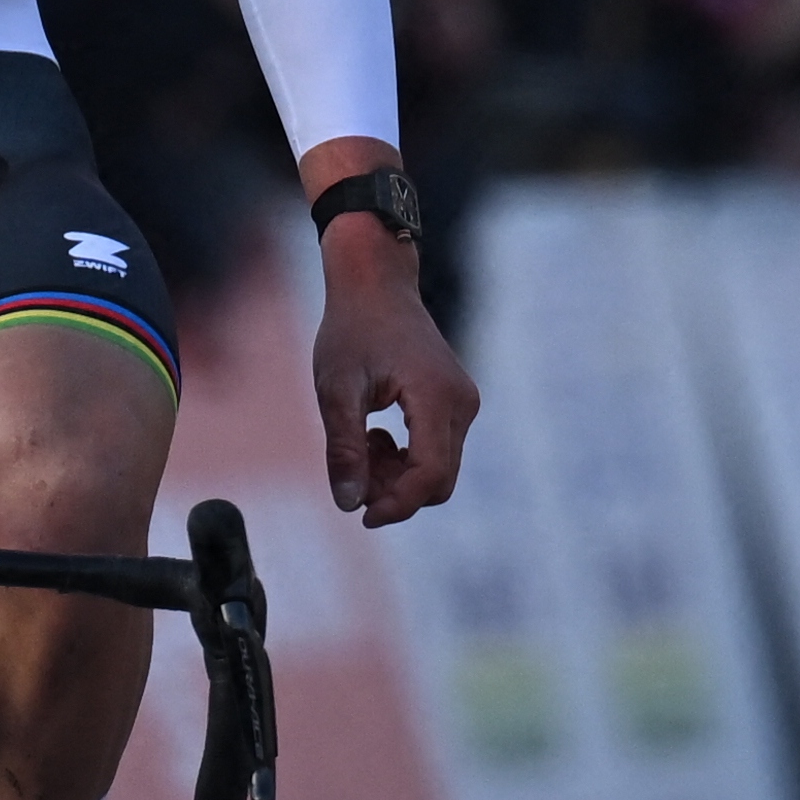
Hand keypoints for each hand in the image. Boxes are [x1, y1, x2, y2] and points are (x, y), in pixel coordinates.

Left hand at [307, 201, 477, 526]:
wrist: (376, 284)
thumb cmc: (351, 330)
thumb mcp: (336, 390)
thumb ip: (344, 448)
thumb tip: (349, 505)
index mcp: (436, 397)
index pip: (430, 475)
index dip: (398, 504)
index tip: (361, 515)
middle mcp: (460, 403)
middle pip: (439, 480)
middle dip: (395, 492)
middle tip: (353, 471)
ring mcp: (463, 403)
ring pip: (439, 469)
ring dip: (397, 475)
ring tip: (360, 444)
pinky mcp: (456, 403)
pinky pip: (438, 451)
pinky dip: (406, 458)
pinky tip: (376, 436)